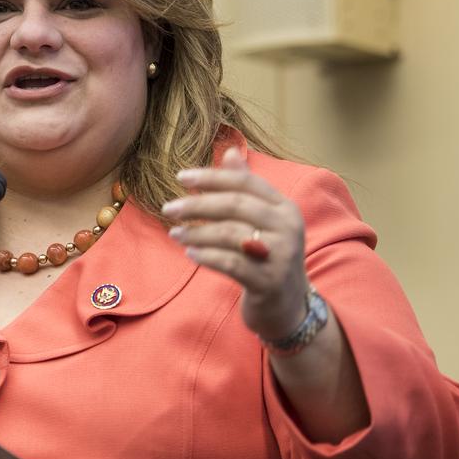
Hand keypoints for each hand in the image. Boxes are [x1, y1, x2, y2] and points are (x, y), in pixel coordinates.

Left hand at [162, 147, 309, 339]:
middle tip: (169, 208)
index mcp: (285, 207)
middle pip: (236, 205)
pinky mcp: (269, 281)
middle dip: (197, 204)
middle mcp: (288, 227)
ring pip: (230, 234)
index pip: (245, 182)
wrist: (288, 308)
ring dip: (196, 232)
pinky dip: (206, 256)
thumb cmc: (268, 258)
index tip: (181, 176)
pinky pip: (230, 263)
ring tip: (174, 234)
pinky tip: (189, 253)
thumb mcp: (263, 222)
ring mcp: (281, 254)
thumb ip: (246, 188)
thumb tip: (229, 150)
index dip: (212, 177)